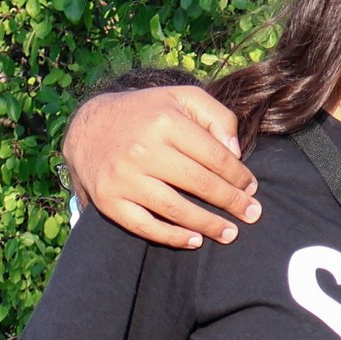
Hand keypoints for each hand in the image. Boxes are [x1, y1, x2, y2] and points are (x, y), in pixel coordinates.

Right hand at [63, 86, 256, 249]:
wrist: (88, 126)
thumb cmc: (146, 113)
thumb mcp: (181, 98)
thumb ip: (216, 116)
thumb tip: (236, 152)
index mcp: (165, 122)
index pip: (214, 155)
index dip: (238, 175)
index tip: (251, 188)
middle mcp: (143, 150)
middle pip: (199, 183)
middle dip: (231, 202)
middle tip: (252, 214)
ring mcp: (124, 177)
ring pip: (175, 208)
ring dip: (208, 225)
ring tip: (230, 233)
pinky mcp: (108, 200)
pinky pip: (144, 226)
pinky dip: (172, 237)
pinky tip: (195, 241)